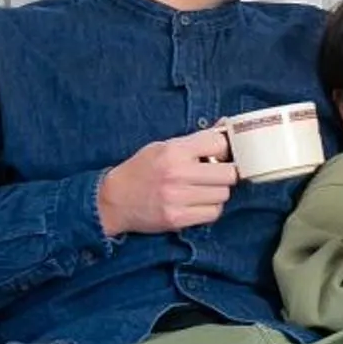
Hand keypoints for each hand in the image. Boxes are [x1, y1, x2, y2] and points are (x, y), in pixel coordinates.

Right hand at [99, 129, 240, 235]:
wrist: (113, 200)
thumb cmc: (142, 170)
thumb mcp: (163, 147)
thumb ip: (195, 140)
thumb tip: (225, 125)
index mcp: (173, 150)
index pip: (219, 144)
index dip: (223, 149)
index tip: (218, 155)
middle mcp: (177, 173)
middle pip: (229, 174)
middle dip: (225, 174)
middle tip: (215, 175)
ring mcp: (177, 198)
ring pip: (223, 195)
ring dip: (218, 193)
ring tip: (203, 190)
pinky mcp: (177, 218)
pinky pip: (213, 213)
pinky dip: (210, 209)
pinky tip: (198, 203)